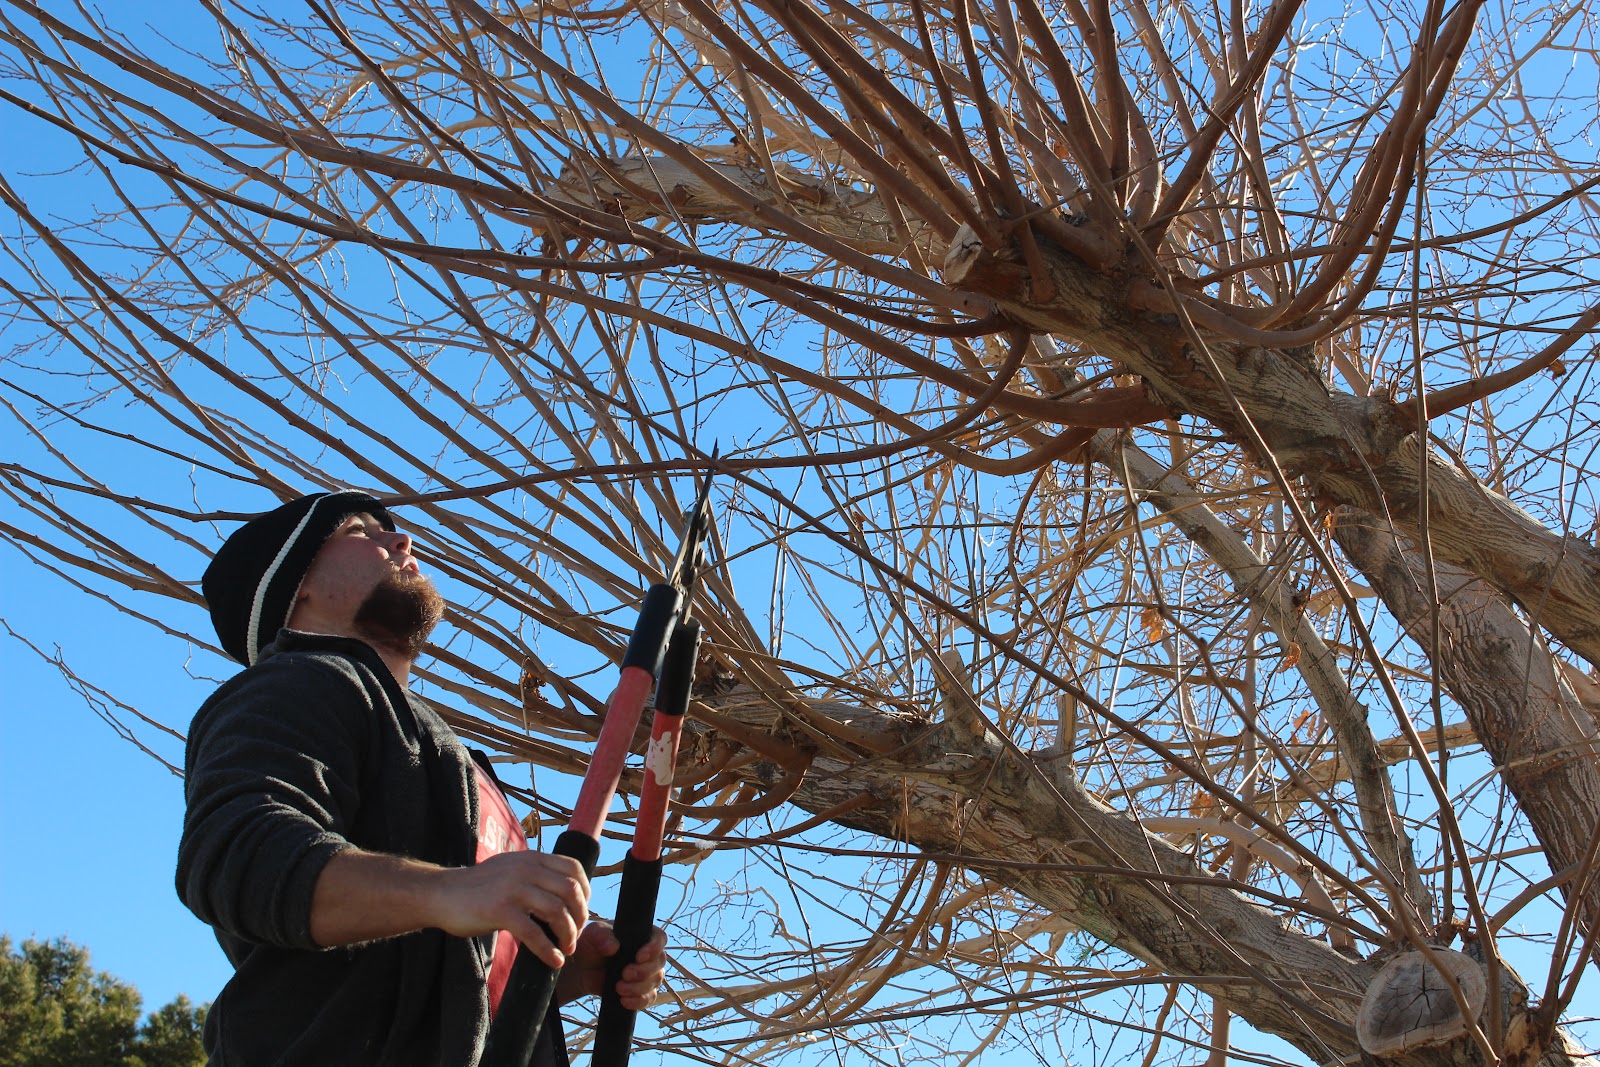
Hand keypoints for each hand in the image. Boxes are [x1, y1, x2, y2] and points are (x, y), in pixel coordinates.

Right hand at [308, 849, 588, 968]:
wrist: (442, 894)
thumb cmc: (478, 887)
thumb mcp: (511, 869)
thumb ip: (535, 875)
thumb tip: (565, 892)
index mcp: (531, 858)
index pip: (573, 869)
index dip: (585, 891)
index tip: (582, 911)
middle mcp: (526, 869)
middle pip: (570, 891)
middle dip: (580, 916)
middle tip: (575, 935)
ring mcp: (513, 889)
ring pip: (557, 911)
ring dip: (568, 934)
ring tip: (566, 949)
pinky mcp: (499, 910)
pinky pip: (534, 933)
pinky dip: (548, 949)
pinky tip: (553, 960)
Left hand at [556, 921, 668, 1008]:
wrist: (583, 969)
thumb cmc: (592, 944)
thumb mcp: (593, 934)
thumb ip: (602, 935)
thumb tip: (614, 946)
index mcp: (642, 936)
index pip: (660, 938)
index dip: (654, 948)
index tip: (639, 957)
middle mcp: (649, 954)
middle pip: (660, 962)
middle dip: (644, 971)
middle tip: (625, 974)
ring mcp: (647, 974)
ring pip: (656, 981)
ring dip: (639, 987)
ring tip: (618, 988)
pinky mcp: (641, 991)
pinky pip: (649, 998)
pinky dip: (638, 1001)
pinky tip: (624, 1001)